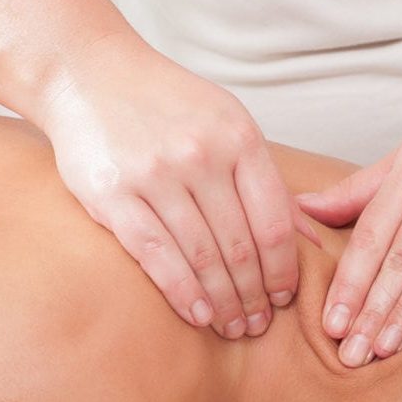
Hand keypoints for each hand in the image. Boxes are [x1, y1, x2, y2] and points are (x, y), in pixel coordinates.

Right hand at [40, 37, 315, 337]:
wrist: (90, 74)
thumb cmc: (170, 106)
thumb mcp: (230, 125)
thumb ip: (267, 181)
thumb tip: (311, 239)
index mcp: (240, 138)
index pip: (274, 222)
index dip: (284, 269)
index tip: (287, 297)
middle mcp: (201, 156)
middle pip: (241, 246)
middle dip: (255, 295)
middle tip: (261, 325)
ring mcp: (156, 174)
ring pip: (201, 256)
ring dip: (223, 301)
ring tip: (235, 327)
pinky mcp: (112, 194)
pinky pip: (154, 254)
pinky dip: (181, 291)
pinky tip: (198, 314)